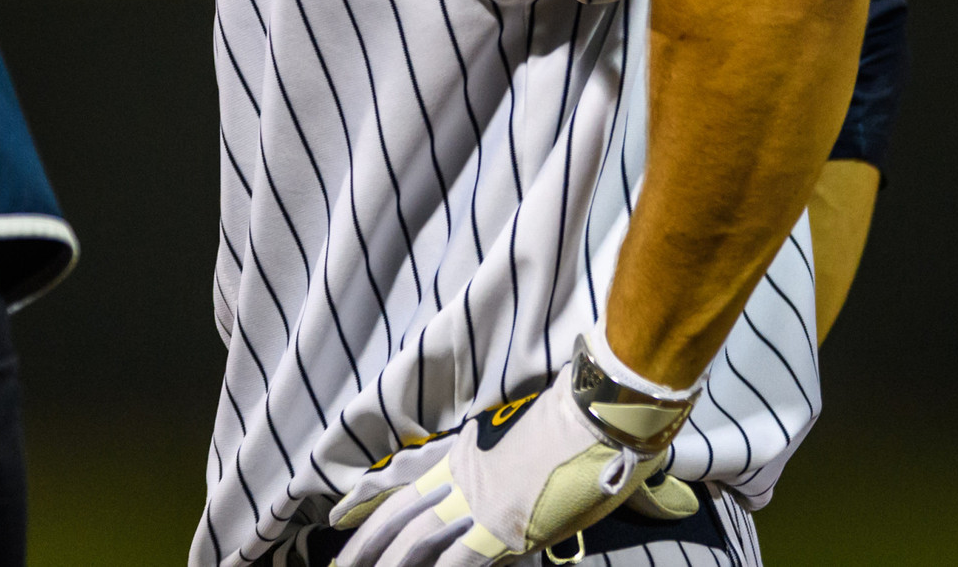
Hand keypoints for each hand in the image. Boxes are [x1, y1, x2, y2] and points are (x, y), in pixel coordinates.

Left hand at [327, 335, 692, 565]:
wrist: (605, 406)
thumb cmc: (594, 420)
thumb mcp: (556, 441)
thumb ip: (561, 467)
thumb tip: (626, 490)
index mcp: (469, 453)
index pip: (406, 479)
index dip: (370, 500)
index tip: (340, 515)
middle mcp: (463, 476)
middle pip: (397, 514)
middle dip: (362, 546)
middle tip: (332, 566)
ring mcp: (479, 503)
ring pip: (411, 543)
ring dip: (381, 566)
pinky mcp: (501, 529)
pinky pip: (453, 566)